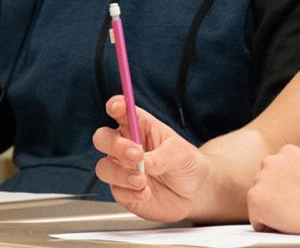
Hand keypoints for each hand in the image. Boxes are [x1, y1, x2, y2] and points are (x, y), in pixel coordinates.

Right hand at [92, 95, 208, 221]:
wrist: (196, 192)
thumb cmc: (187, 163)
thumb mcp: (180, 153)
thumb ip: (159, 157)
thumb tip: (142, 164)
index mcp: (140, 127)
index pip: (121, 110)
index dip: (115, 106)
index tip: (117, 108)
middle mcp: (126, 146)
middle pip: (103, 138)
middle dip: (115, 146)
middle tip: (136, 156)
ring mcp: (123, 169)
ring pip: (104, 167)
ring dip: (121, 174)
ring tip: (142, 180)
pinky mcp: (123, 191)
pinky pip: (116, 191)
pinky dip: (130, 193)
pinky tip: (146, 193)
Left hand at [246, 144, 299, 234]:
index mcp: (286, 152)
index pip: (275, 172)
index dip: (285, 189)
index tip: (296, 198)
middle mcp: (270, 161)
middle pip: (264, 185)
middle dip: (274, 198)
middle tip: (292, 209)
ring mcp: (261, 180)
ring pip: (258, 202)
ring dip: (271, 211)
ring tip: (291, 217)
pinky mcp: (256, 200)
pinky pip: (256, 220)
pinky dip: (267, 226)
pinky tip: (284, 225)